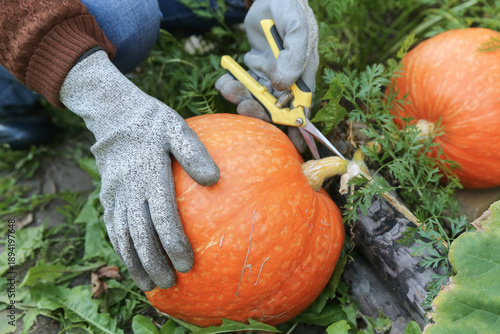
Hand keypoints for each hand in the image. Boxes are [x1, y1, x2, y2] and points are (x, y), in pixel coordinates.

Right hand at [60, 51, 219, 290]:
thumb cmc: (152, 120)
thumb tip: (215, 180)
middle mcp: (129, 189)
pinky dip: (121, 248)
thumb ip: (194, 153)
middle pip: (141, 234)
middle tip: (170, 283)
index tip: (187, 264)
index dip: (174, 244)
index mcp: (150, 175)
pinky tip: (130, 261)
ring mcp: (115, 194)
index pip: (163, 218)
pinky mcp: (107, 195)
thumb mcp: (177, 127)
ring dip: (135, 262)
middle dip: (155, 262)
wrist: (113, 112)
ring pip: (123, 235)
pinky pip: (112, 226)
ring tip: (148, 283)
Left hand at [216, 0, 318, 151]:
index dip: (297, 128)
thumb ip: (294, 55)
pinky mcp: (253, 70)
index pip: (302, 109)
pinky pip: (241, 85)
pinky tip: (224, 79)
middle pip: (275, 109)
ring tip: (228, 89)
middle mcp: (288, 81)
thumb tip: (283, 85)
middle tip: (244, 107)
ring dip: (240, 98)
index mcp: (304, 76)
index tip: (292, 146)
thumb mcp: (297, 28)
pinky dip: (230, 85)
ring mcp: (269, 77)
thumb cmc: (289, 10)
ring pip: (255, 99)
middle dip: (258, 112)